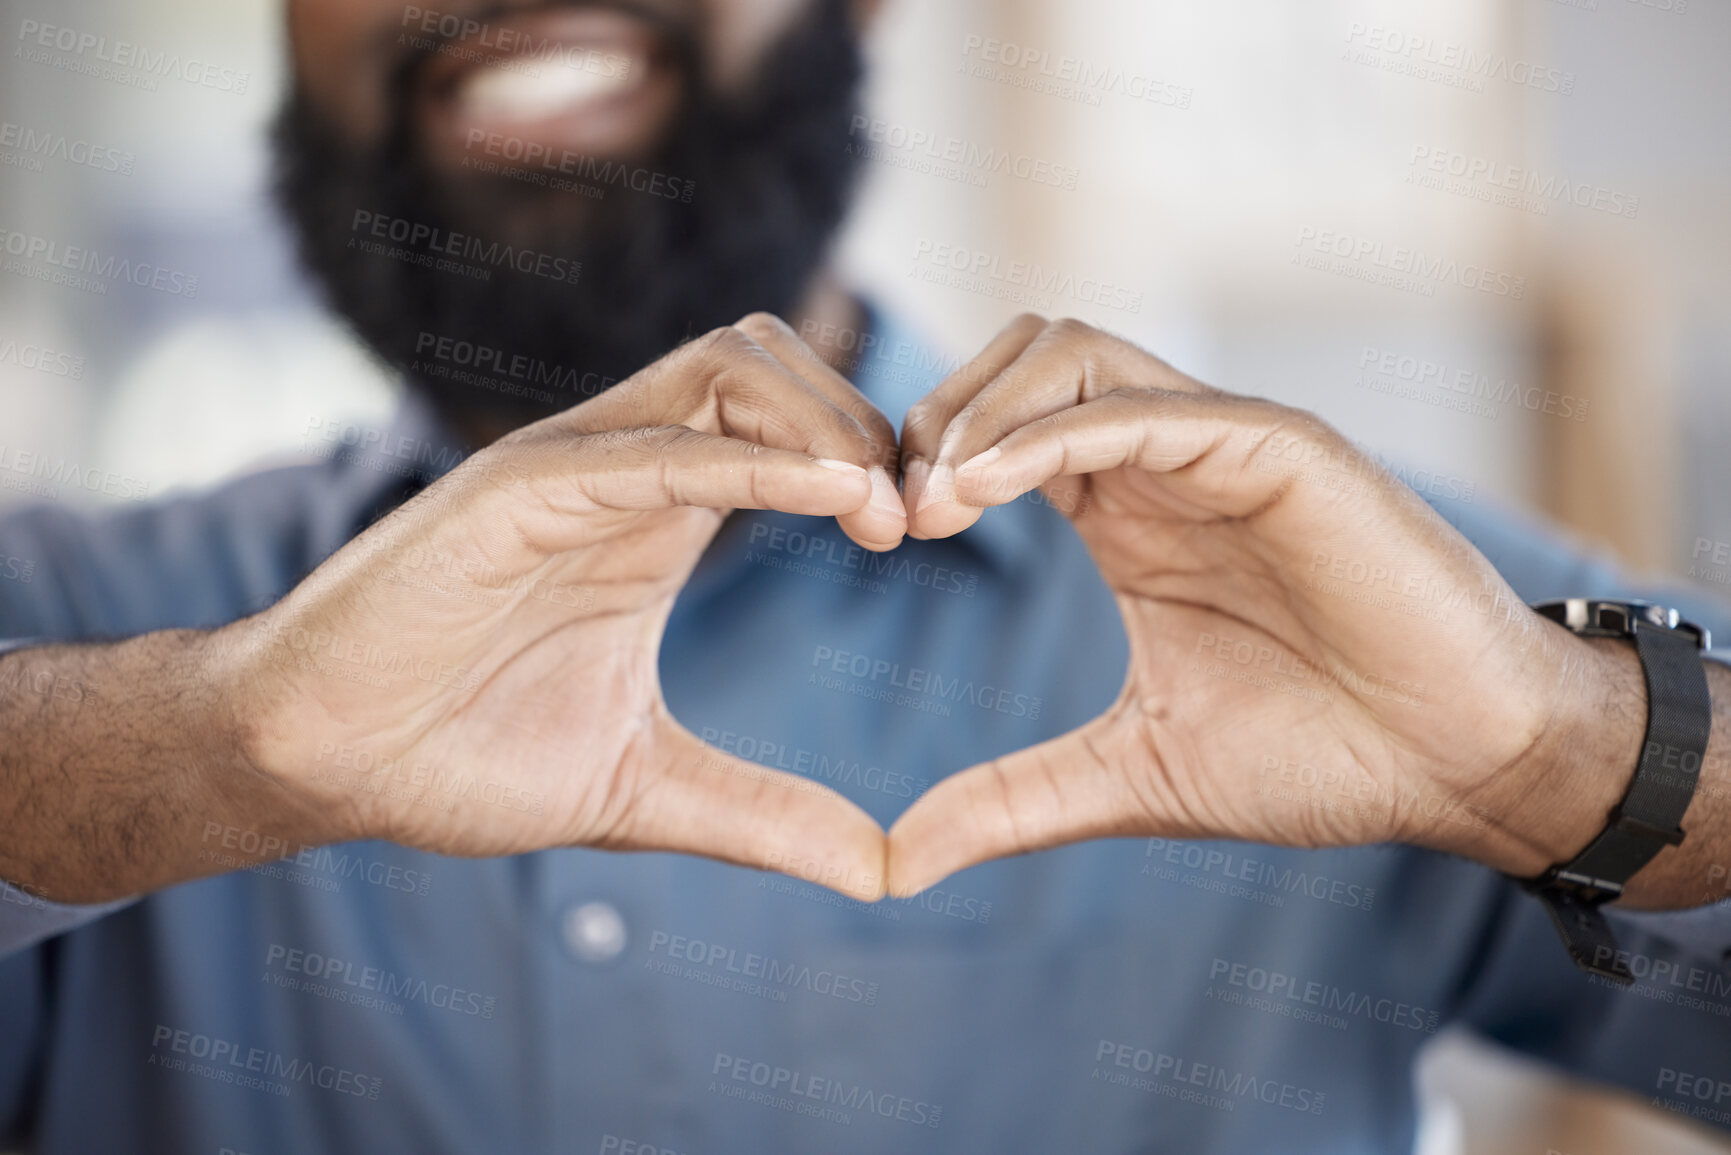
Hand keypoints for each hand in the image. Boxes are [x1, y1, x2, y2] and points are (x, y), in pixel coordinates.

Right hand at [223, 314, 904, 899]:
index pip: (789, 423)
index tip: (928, 536)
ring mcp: (566, 470)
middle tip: (920, 521)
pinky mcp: (509, 494)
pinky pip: (649, 446)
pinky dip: (746, 459)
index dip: (873, 457)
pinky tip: (828, 495)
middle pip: (772, 362)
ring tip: (882, 515)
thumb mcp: (641, 784)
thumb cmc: (456, 754)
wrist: (317, 762)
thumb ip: (759, 814)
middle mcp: (619, 469)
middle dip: (867, 418)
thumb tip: (876, 869)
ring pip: (724, 369)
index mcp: (656, 516)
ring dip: (824, 422)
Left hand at [887, 315, 1634, 896]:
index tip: (875, 537)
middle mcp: (1168, 460)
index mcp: (1128, 513)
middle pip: (1019, 360)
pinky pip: (1145, 407)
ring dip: (981, 411)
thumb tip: (890, 865)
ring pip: (1072, 354)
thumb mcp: (1130, 774)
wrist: (1464, 765)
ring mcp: (1224, 444)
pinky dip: (1051, 434)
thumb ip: (1010, 801)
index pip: (997, 428)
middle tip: (889, 512)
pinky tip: (984, 489)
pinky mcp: (1281, 449)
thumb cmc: (1321, 756)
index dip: (922, 460)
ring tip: (930, 503)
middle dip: (934, 415)